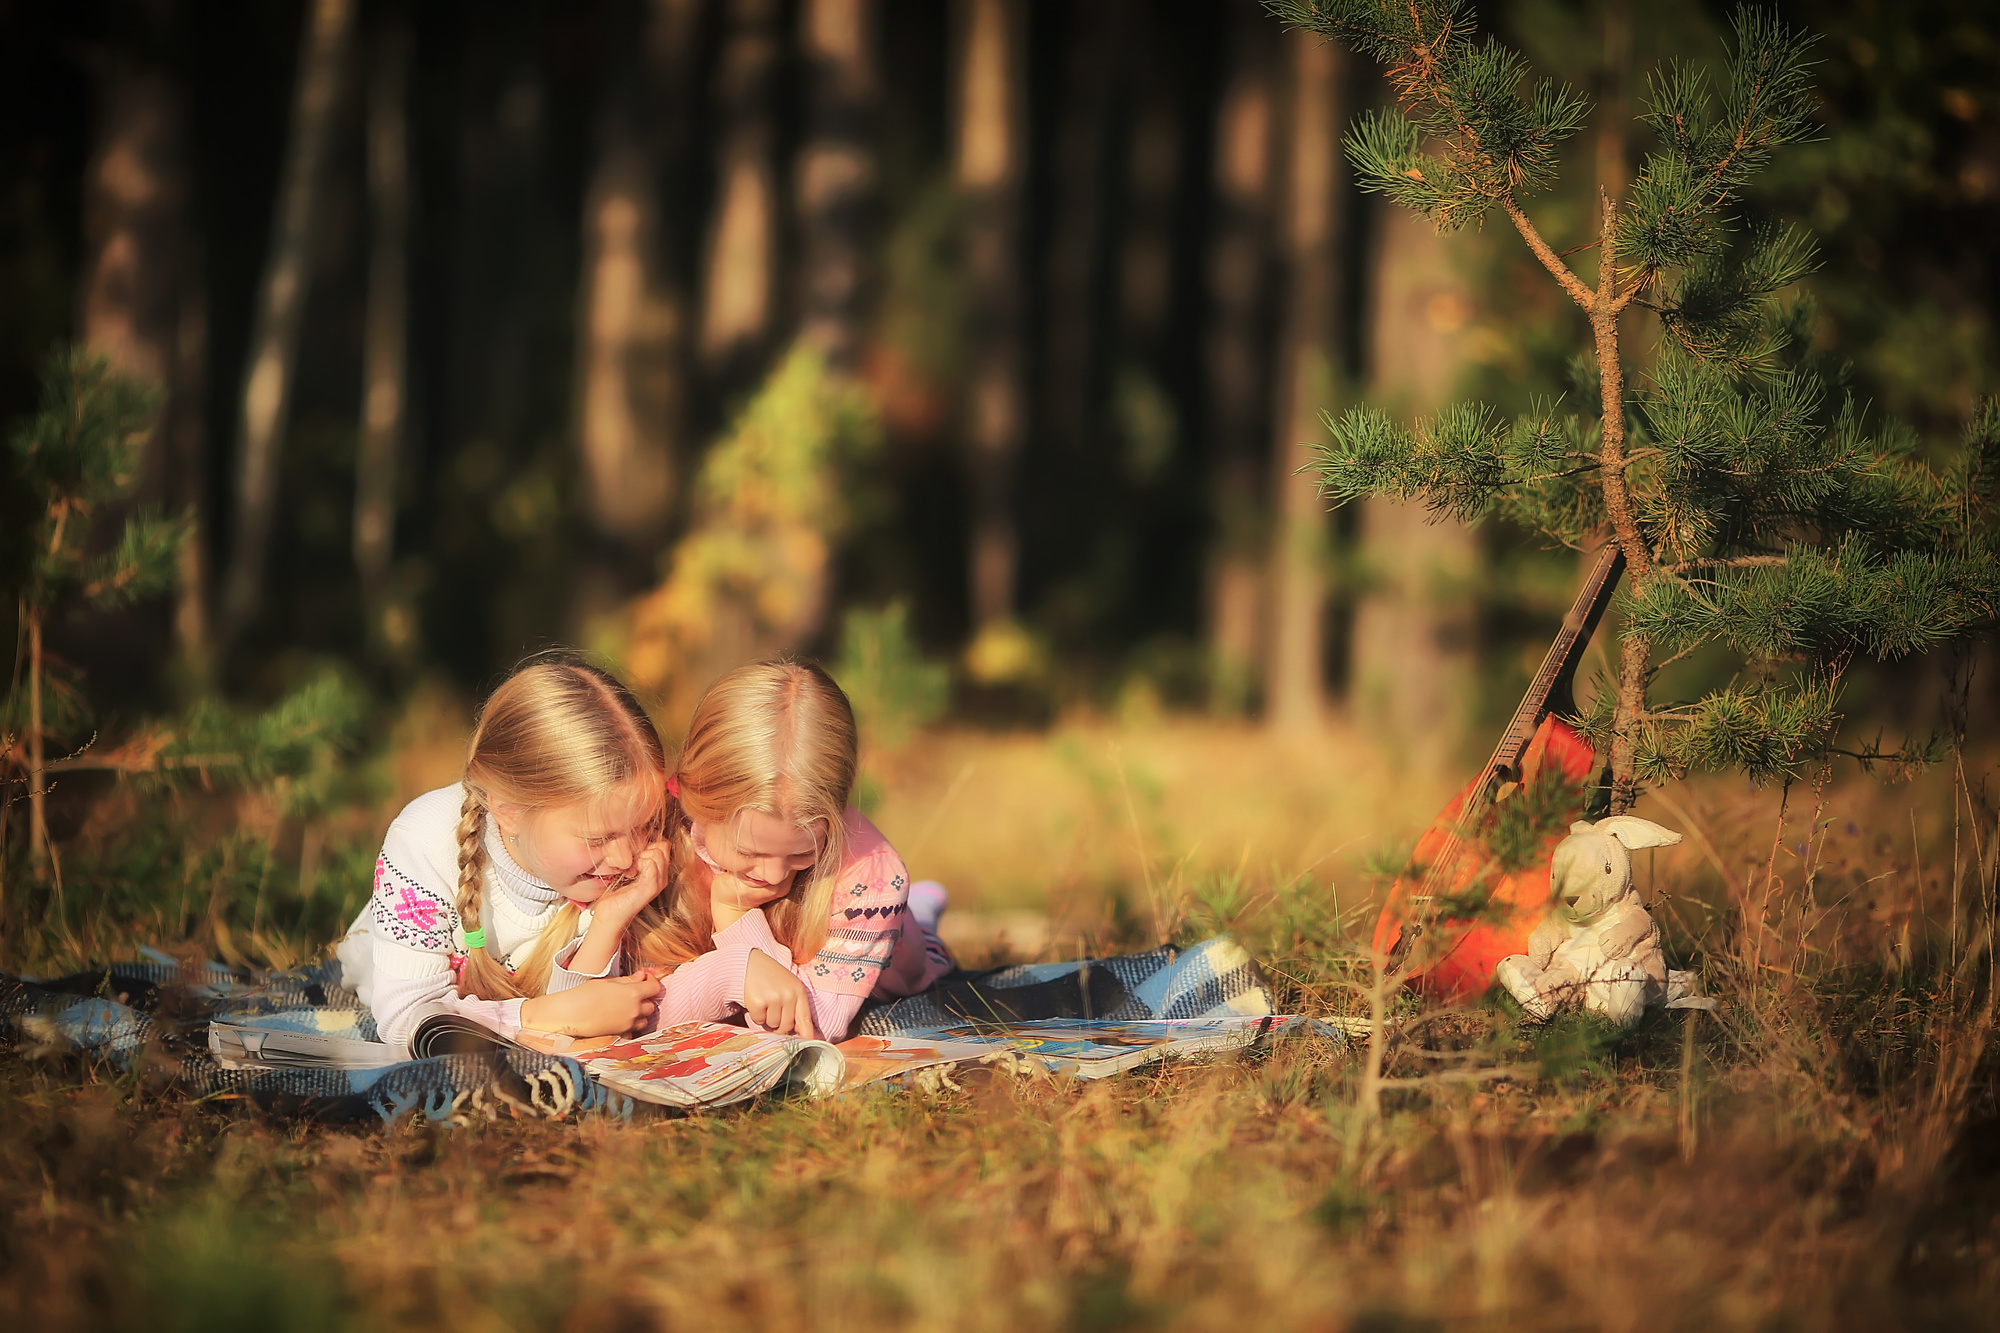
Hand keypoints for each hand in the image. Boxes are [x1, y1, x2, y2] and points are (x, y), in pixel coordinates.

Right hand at [521, 969, 661, 1037]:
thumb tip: (641, 976)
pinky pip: (633, 1032)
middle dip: (645, 1000)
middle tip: (633, 996)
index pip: (654, 987)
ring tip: (625, 1009)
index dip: (651, 983)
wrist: (569, 1014)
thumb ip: (628, 980)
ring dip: (639, 1015)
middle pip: (651, 1005)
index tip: (644, 981)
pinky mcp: (620, 1034)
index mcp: (633, 993)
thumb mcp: (608, 982)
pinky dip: (630, 1027)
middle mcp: (634, 1010)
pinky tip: (619, 1021)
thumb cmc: (585, 994)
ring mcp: (628, 1024)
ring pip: (644, 1020)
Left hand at [566, 842, 669, 976]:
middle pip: (662, 847)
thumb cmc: (616, 892)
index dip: (648, 844)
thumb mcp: (629, 869)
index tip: (634, 856)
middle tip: (631, 863)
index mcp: (659, 873)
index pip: (664, 845)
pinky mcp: (649, 888)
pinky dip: (637, 864)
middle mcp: (662, 878)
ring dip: (640, 856)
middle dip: (645, 848)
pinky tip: (628, 874)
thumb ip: (637, 857)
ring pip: (657, 853)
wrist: (609, 914)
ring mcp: (658, 883)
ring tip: (629, 869)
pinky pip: (651, 864)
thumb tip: (638, 840)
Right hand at [741, 949, 815, 1039]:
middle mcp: (788, 995)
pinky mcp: (758, 1002)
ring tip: (765, 1002)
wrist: (750, 963)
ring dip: (767, 1019)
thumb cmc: (771, 977)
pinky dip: (756, 1015)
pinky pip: (759, 1021)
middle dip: (779, 1024)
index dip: (807, 1034)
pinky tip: (757, 1001)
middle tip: (773, 1010)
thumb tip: (801, 1033)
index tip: (810, 1045)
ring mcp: (773, 999)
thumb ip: (795, 1007)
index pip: (805, 1019)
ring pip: (772, 1025)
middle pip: (787, 1027)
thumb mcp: (789, 987)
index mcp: (798, 991)